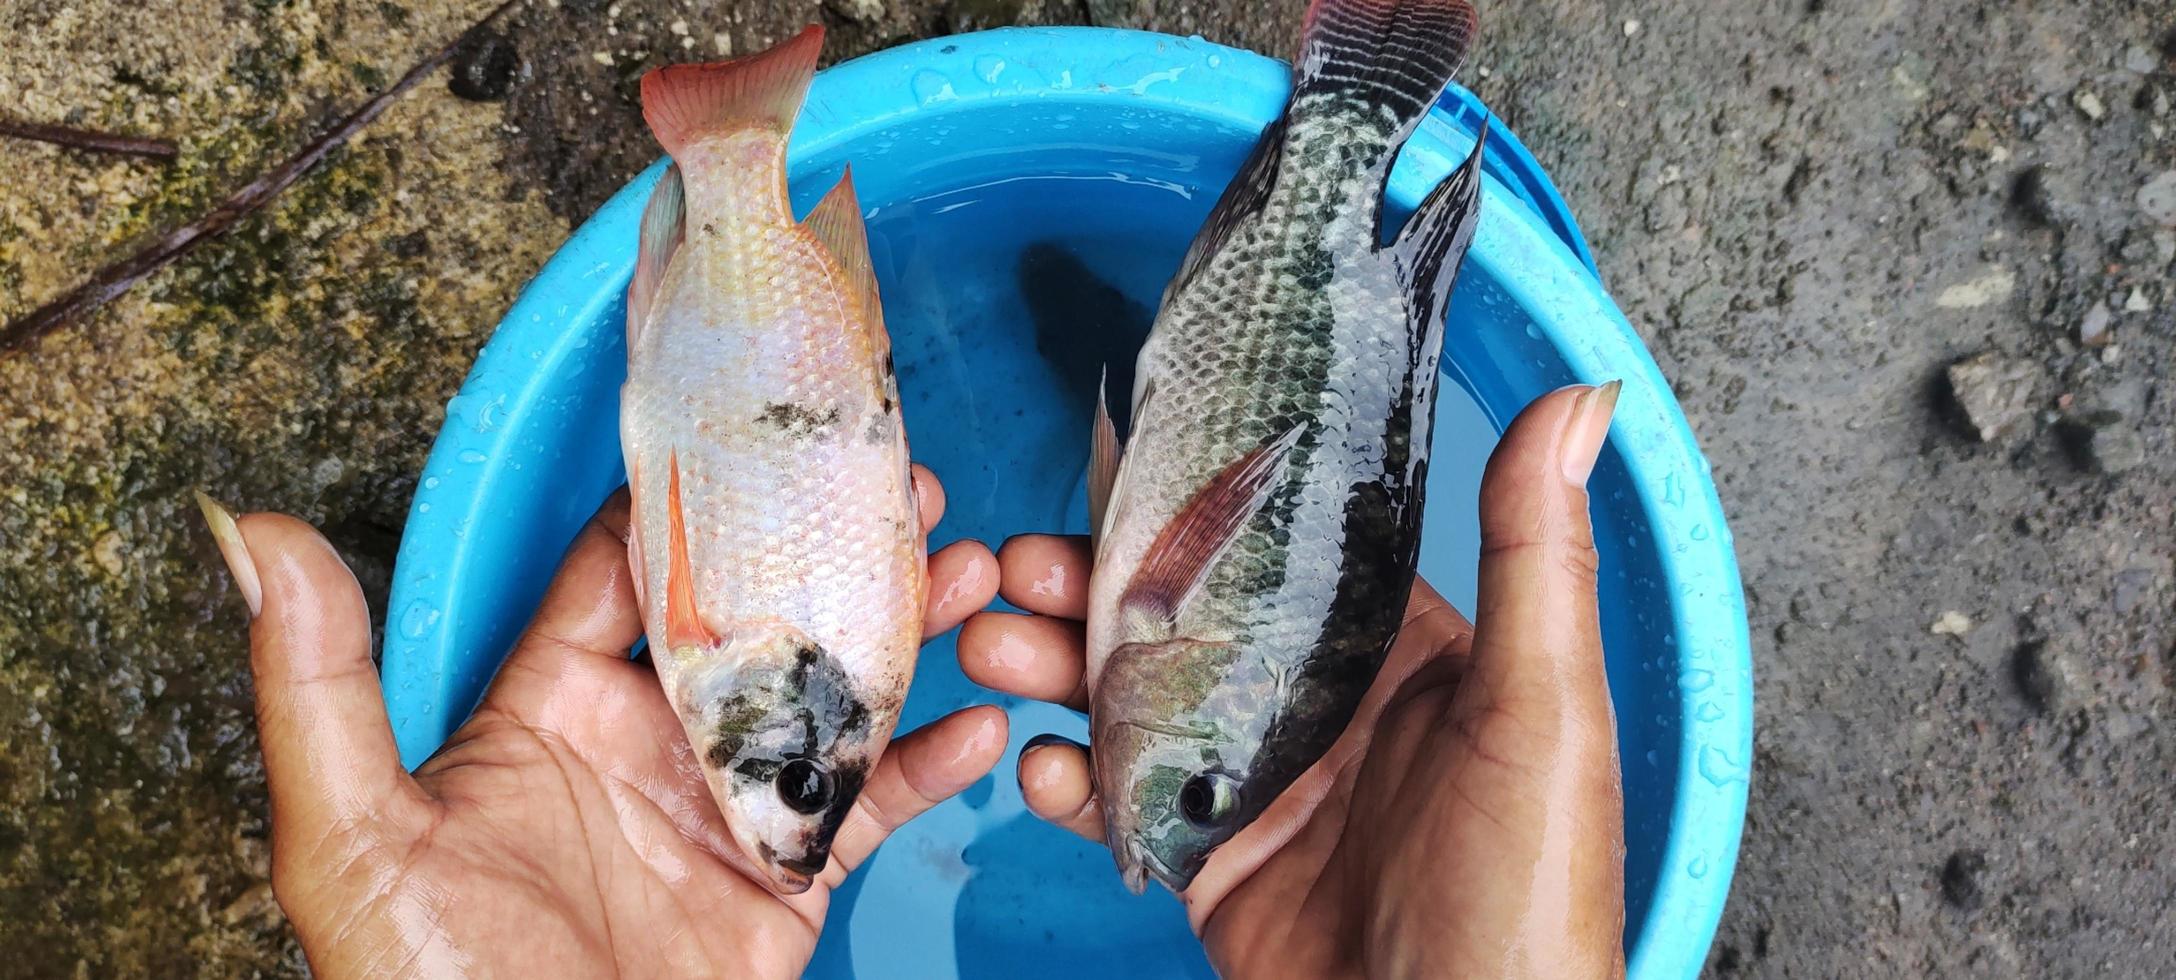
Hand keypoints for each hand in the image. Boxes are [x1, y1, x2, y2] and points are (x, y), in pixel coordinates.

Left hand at [198, 466, 1003, 977]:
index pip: (627, 566)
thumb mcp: (351, 837)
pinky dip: (929, 766)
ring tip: (969, 571)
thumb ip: (316, 685)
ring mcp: (720, 810)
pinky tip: (982, 723)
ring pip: (826, 693)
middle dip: (828, 543)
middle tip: (901, 480)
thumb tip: (253, 534)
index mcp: (546, 708)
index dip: (694, 491)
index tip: (763, 419)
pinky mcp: (782, 884)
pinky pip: (868, 809)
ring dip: (900, 631)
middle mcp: (642, 742)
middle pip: (751, 613)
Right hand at [958, 385, 1627, 977]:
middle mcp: (1325, 710)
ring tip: (996, 644)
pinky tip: (1039, 763)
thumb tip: (1581, 401)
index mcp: (1406, 657)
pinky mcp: (1214, 865)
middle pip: (1189, 620)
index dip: (1199, 507)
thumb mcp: (1542, 711)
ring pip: (1138, 702)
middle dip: (1097, 587)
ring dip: (1059, 668)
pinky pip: (1125, 804)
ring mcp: (1261, 788)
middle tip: (1022, 563)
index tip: (1121, 466)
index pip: (1285, 551)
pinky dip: (1071, 782)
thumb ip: (1535, 556)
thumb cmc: (1531, 898)